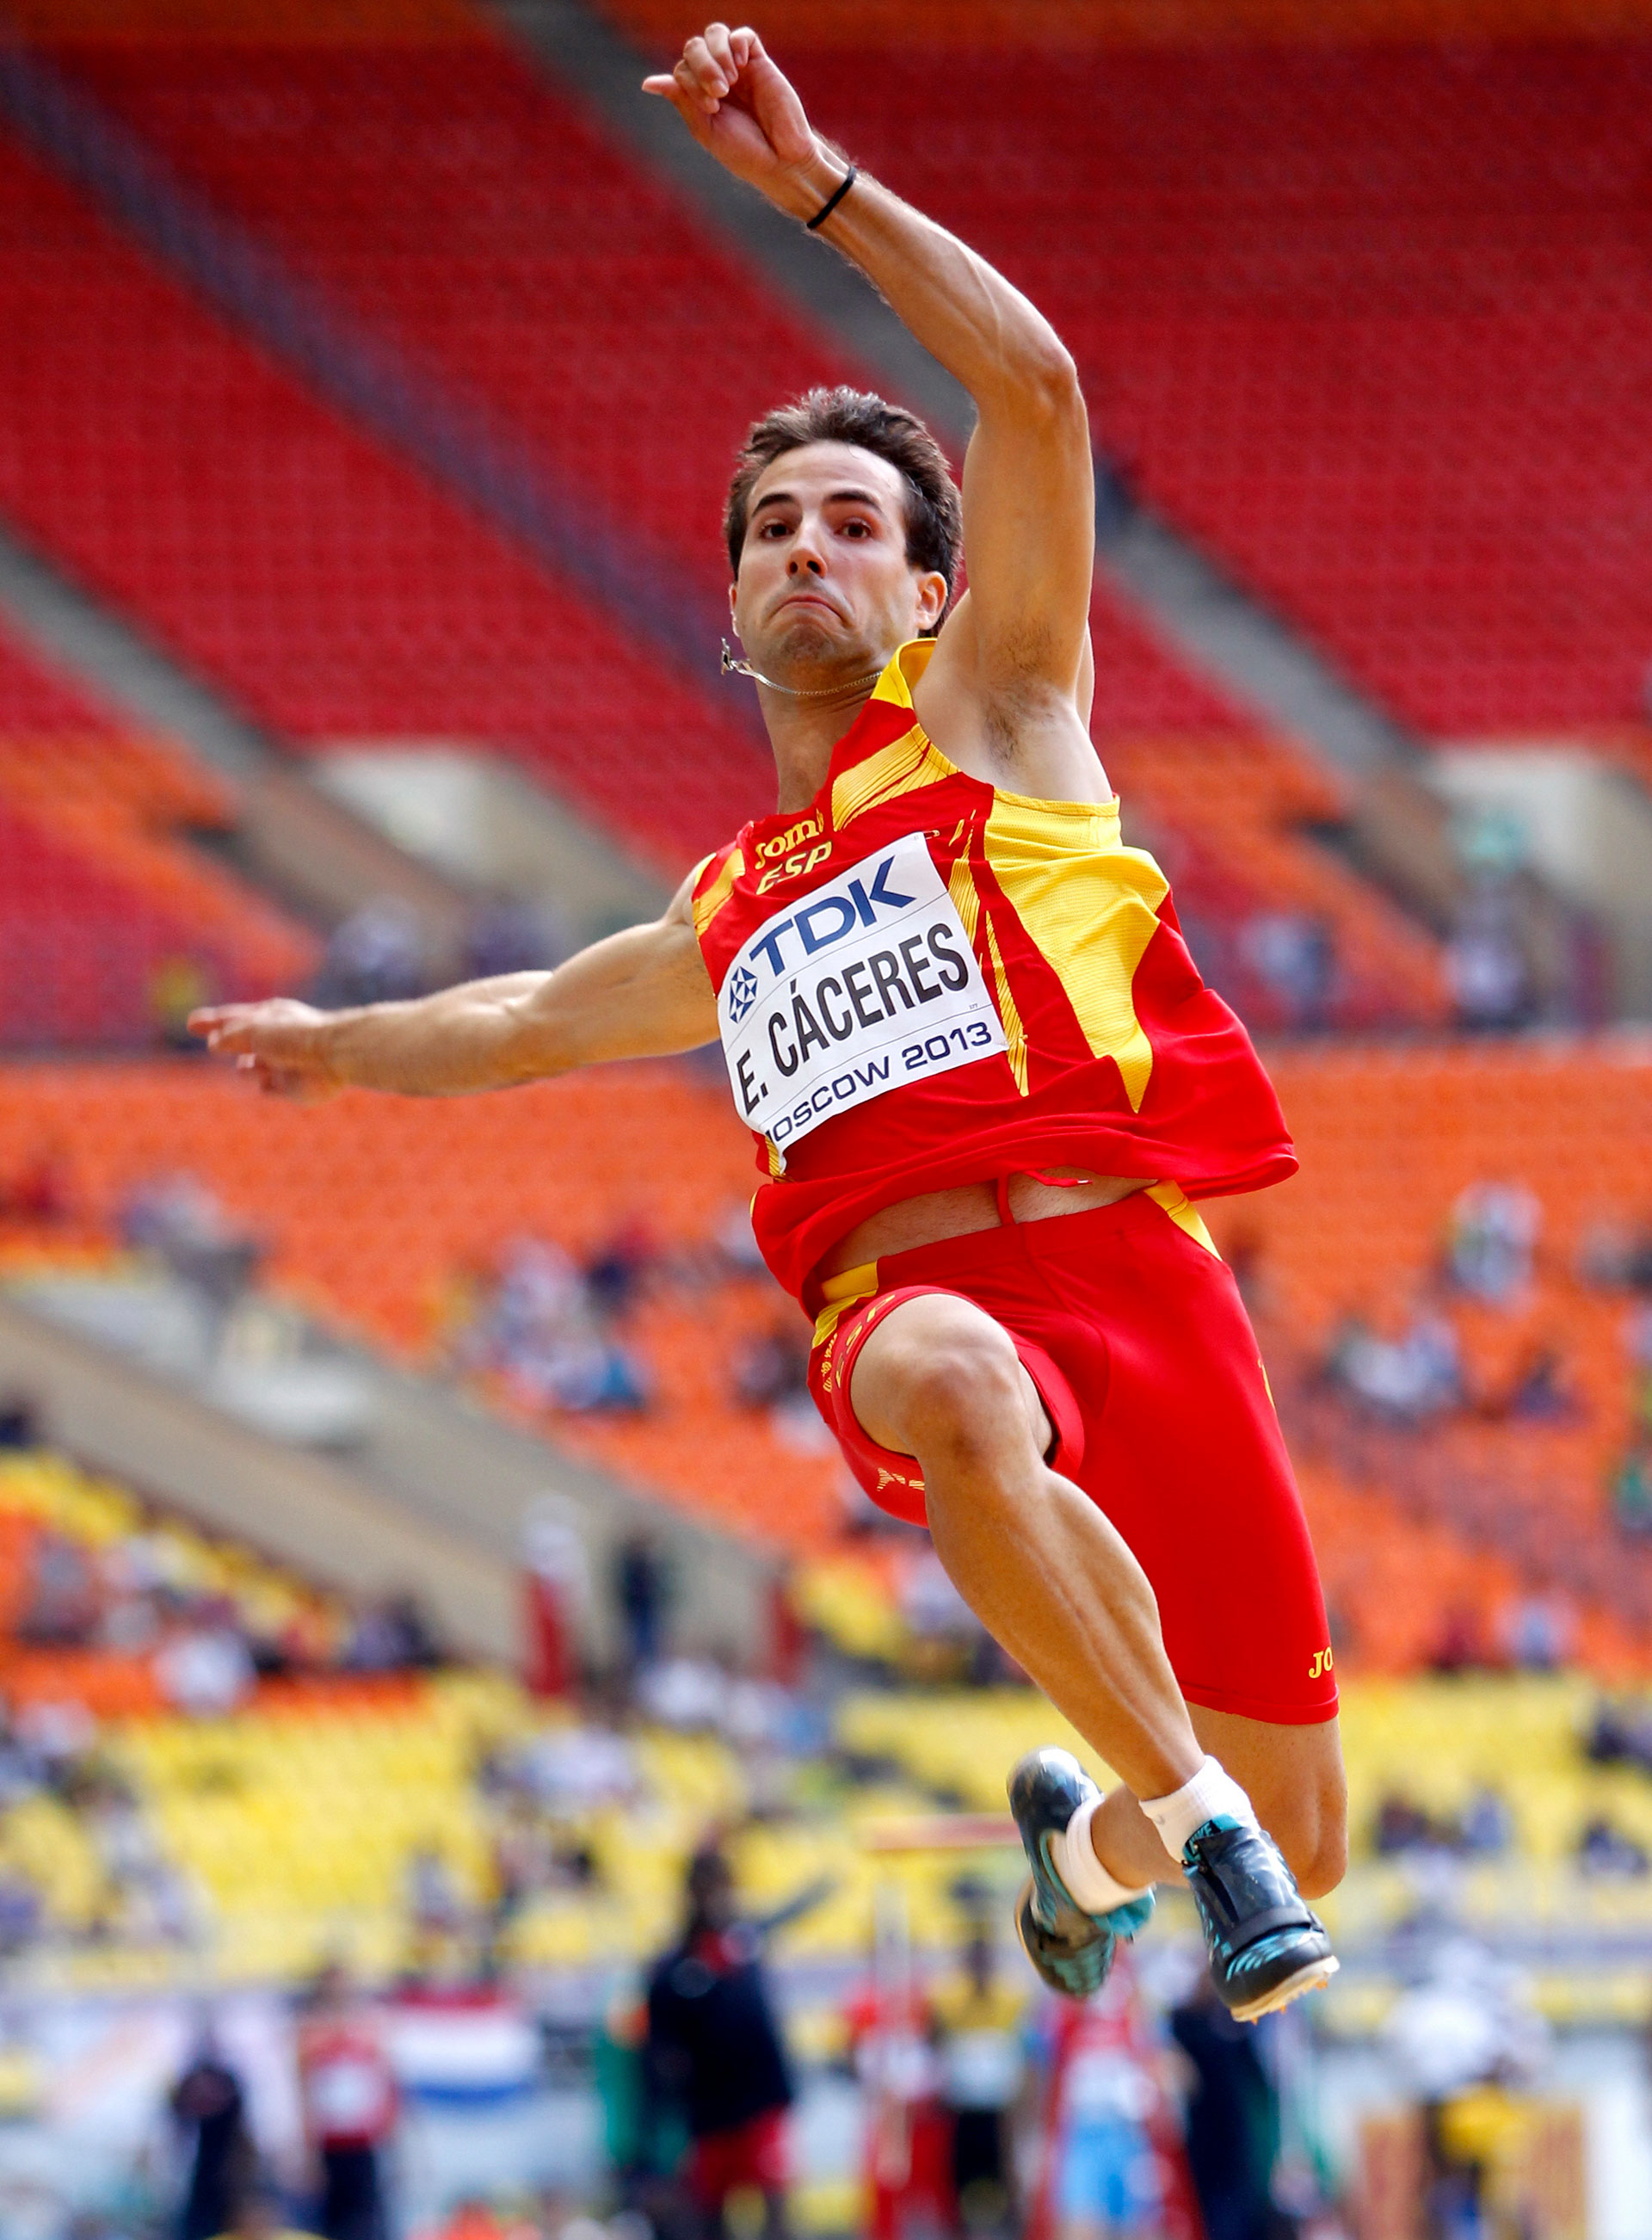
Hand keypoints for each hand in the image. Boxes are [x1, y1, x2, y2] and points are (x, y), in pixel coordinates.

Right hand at [189, 998, 344, 1100]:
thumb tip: (214, 1043)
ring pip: (246, 1068)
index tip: (191, 1023)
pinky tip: (274, 1079)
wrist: (332, 1056)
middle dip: (225, 1045)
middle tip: (216, 1045)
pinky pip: (265, 1089)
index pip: (233, 1019)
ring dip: (247, 1067)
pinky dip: (264, 1085)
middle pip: (238, 1044)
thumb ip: (230, 1036)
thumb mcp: (254, 1029)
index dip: (212, 1022)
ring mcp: (280, 1063)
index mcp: (268, 1017)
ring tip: (264, 1061)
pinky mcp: (289, 1087)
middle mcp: (274, 1039)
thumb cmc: (293, 1035)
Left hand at [642, 24, 829, 206]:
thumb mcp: (705, 128)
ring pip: (715, 35)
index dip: (691, 82)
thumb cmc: (743, 151)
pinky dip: (737, 44)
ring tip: (730, 80)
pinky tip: (742, 65)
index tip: (711, 108)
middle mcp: (716, 76)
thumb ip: (681, 100)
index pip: (682, 69)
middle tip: (720, 93)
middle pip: (694, 47)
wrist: (780, 158)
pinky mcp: (760, 62)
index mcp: (699, 94)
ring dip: (717, 54)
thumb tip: (647, 83)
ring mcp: (738, 68)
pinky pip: (743, 36)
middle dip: (702, 66)